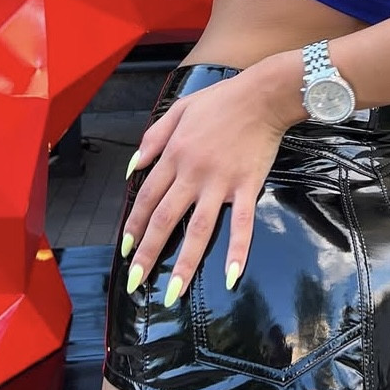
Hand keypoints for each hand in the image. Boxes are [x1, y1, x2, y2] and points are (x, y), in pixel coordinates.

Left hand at [119, 70, 288, 307]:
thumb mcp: (179, 108)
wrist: (263, 95)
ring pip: (198, 229)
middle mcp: (193, 172)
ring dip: (184, 263)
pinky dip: (237, 249)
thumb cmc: (222, 99)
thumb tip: (132, 167)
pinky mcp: (247, 186)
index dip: (134, 225)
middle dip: (148, 253)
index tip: (126, 250)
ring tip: (174, 293)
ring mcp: (220, 182)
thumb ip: (154, 137)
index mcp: (175, 154)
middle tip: (136, 281)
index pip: (148, 197)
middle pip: (165, 218)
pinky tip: (231, 275)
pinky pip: (241, 223)